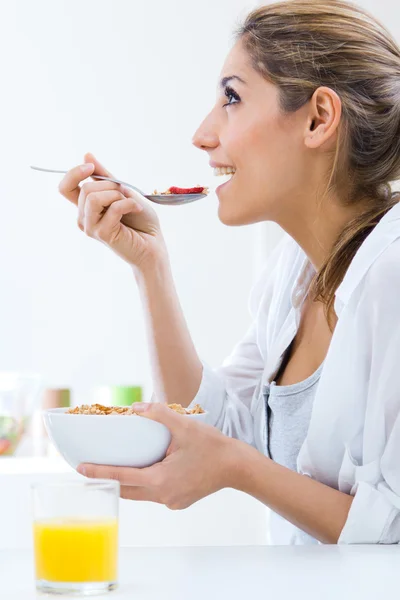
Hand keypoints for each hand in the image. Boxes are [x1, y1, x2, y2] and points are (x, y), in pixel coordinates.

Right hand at [58, 153, 164, 269]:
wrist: (154, 244)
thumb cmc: (140, 221)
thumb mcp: (122, 191)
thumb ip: (104, 177)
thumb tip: (86, 155)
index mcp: (86, 207)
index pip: (65, 187)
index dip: (74, 173)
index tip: (92, 168)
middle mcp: (84, 218)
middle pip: (85, 189)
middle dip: (110, 185)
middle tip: (126, 195)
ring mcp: (91, 227)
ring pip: (93, 197)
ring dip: (117, 195)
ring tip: (130, 204)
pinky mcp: (102, 234)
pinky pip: (112, 208)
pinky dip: (129, 204)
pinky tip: (137, 209)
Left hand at [77, 403, 236, 509]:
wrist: (237, 467)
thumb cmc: (213, 447)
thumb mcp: (184, 426)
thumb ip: (158, 414)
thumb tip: (136, 407)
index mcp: (160, 480)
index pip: (121, 477)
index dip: (99, 472)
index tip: (80, 468)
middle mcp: (162, 496)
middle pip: (126, 491)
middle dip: (107, 480)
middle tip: (89, 469)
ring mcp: (171, 502)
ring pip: (140, 494)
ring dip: (126, 483)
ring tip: (112, 469)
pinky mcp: (179, 501)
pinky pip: (154, 494)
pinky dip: (144, 484)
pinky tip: (144, 470)